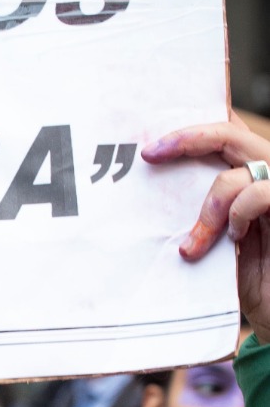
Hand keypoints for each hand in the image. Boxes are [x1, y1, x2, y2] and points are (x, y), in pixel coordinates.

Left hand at [142, 114, 269, 343]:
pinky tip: (234, 239)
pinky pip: (261, 192)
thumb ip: (197, 213)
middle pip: (230, 134)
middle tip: (151, 154)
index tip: (152, 133)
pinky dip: (239, 213)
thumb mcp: (214, 243)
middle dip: (187, 138)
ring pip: (241, 170)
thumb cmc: (246, 283)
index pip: (224, 133)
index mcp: (249, 177)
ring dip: (210, 207)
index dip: (193, 123)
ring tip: (195, 244)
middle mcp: (267, 176)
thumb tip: (148, 193)